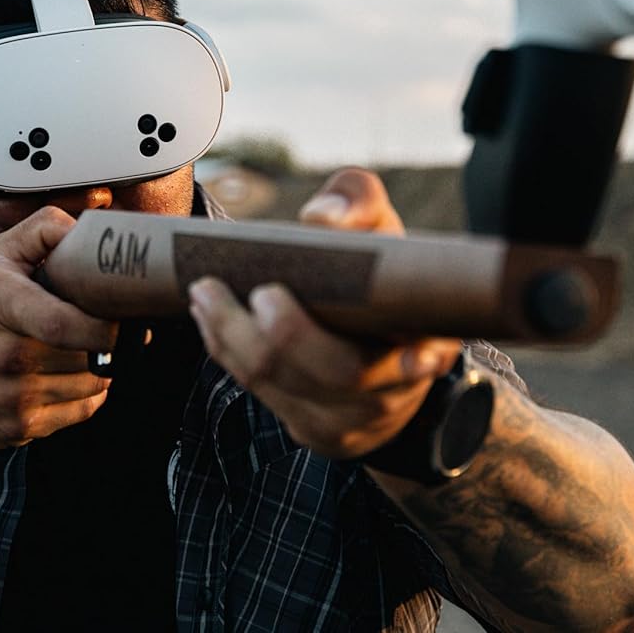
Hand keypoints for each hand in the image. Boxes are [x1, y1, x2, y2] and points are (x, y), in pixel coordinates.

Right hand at [0, 207, 118, 449]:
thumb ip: (42, 231)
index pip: (67, 325)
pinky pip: (79, 412)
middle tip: (105, 327)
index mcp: (2, 306)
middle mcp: (7, 357)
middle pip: (89, 356)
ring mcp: (12, 399)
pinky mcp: (17, 430)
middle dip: (107, 342)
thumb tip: (86, 229)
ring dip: (98, 368)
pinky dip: (85, 394)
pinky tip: (66, 375)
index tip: (123, 315)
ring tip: (80, 349)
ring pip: (92, 385)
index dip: (107, 326)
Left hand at [187, 167, 461, 458]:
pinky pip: (261, 394)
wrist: (378, 338)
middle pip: (335, 374)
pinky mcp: (310, 429)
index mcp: (428, 346)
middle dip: (286, 335)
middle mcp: (392, 394)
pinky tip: (208, 317)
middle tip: (255, 290)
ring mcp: (348, 421)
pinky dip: (228, 353)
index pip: (416, 361)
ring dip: (235, 339)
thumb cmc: (378, 273)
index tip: (367, 334)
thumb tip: (323, 218)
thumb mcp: (383, 232)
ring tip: (205, 292)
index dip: (406, 360)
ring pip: (284, 387)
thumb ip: (360, 204)